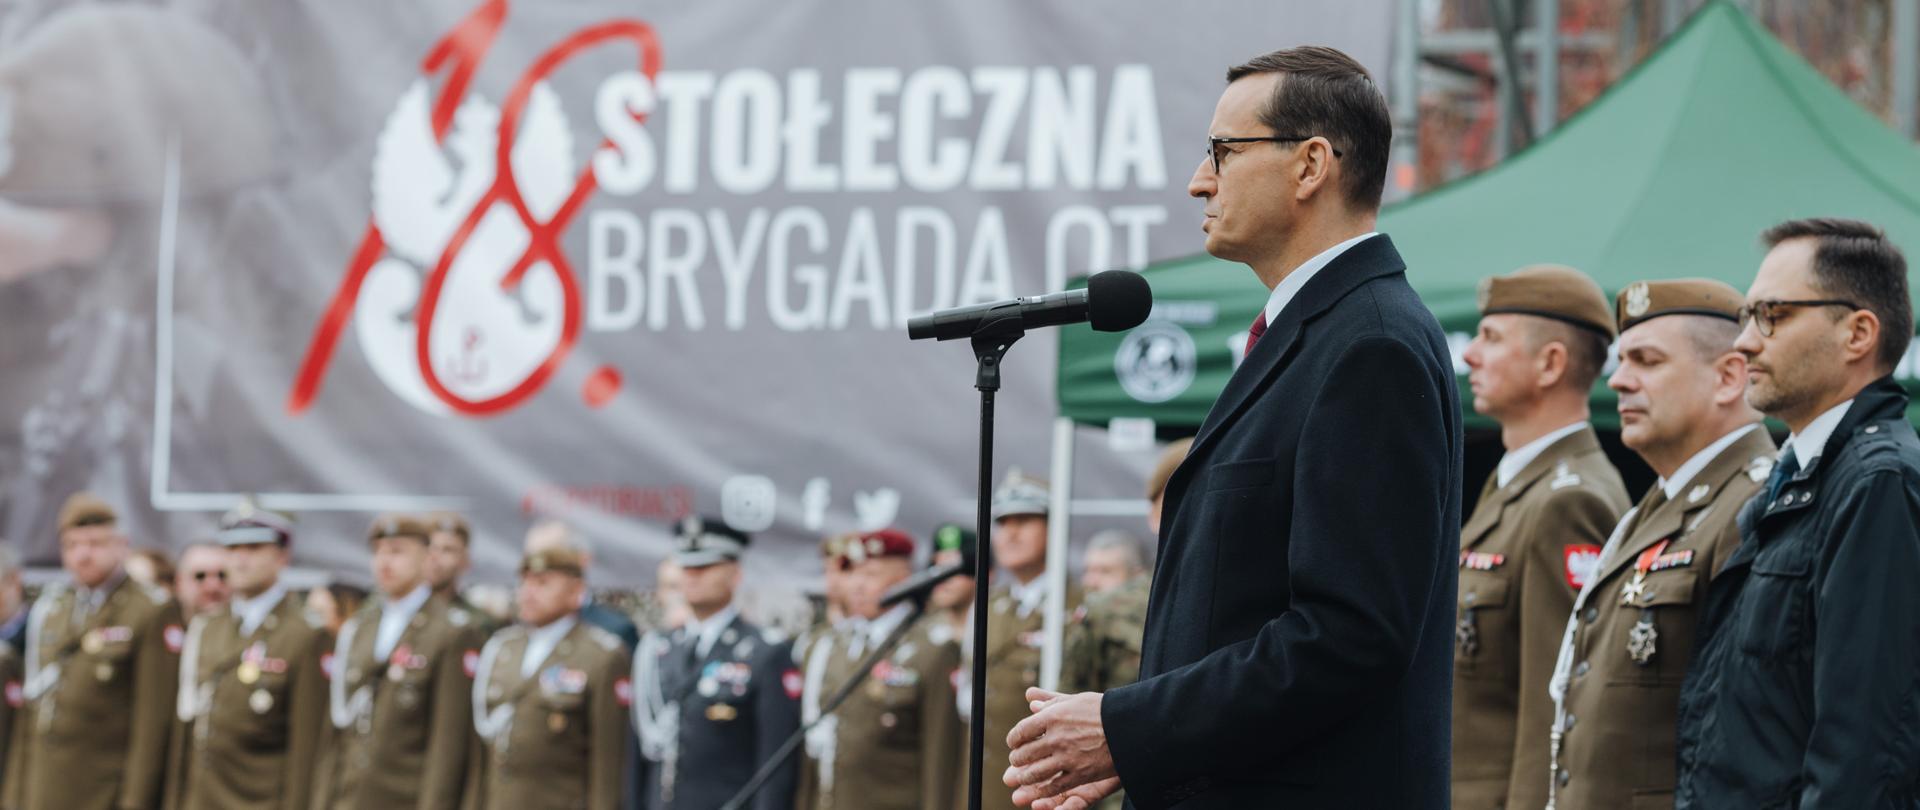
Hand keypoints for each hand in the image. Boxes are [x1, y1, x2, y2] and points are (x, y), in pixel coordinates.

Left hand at [1004, 688, 1118, 807]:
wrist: (1131, 728)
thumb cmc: (1104, 711)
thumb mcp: (1076, 700)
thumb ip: (1051, 700)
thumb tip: (1030, 698)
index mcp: (1054, 716)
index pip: (1021, 731)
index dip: (1014, 739)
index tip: (1013, 742)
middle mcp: (1057, 738)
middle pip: (1024, 754)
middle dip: (1017, 759)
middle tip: (1016, 761)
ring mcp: (1068, 758)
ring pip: (1035, 773)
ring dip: (1024, 777)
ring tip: (1021, 777)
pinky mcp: (1080, 774)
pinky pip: (1054, 787)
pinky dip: (1043, 791)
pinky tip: (1038, 792)